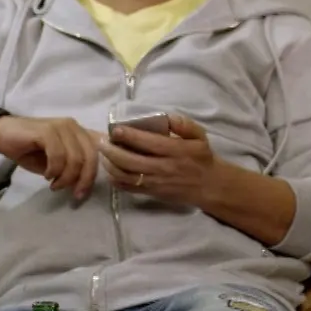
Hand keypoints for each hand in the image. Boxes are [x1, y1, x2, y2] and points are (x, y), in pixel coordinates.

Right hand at [0, 115, 104, 199]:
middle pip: (90, 157)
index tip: (83, 192)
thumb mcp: (56, 162)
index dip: (94, 174)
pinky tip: (47, 175)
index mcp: (80, 133)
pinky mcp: (47, 131)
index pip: (99, 152)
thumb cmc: (30, 150)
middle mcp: (74, 127)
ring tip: (54, 185)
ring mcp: (61, 127)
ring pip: (75, 158)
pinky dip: (54, 169)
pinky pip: (58, 155)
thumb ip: (73, 167)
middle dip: (84, 180)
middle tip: (73, 194)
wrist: (2, 134)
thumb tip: (84, 183)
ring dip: (66, 177)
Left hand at [99, 113, 218, 206]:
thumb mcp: (199, 135)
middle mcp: (164, 168)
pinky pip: (128, 188)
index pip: (148, 143)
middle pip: (130, 161)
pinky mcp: (152, 193)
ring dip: (110, 165)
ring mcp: (156, 182)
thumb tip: (164, 116)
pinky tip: (111, 170)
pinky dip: (115, 179)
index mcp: (176, 151)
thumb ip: (182, 124)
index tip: (115, 129)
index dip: (129, 136)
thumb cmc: (202, 158)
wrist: (209, 186)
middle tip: (101, 141)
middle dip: (111, 150)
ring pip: (126, 176)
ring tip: (103, 154)